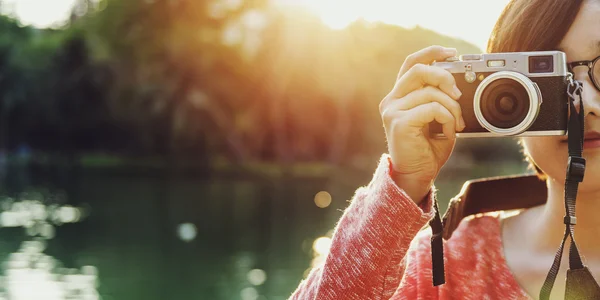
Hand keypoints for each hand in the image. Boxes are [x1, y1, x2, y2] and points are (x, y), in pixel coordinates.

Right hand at [379, 46, 464, 203]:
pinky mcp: (398, 122)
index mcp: (399, 96)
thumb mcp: (437, 118)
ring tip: (457, 123)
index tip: (451, 53)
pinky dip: (447, 118)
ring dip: (452, 107)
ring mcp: (392, 111)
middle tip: (458, 93)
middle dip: (444, 76)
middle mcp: (392, 100)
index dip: (431, 53)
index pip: (411, 64)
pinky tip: (448, 131)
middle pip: (418, 70)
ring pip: (431, 92)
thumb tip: (457, 84)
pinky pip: (432, 108)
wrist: (416, 176)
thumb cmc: (427, 150)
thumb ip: (440, 98)